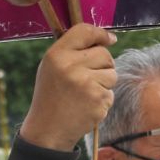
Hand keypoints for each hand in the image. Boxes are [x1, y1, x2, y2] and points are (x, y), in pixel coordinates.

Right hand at [20, 24, 117, 150]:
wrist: (48, 128)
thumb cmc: (52, 94)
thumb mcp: (52, 66)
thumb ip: (74, 50)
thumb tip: (109, 38)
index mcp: (57, 55)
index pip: (85, 31)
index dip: (101, 34)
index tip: (110, 39)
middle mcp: (70, 66)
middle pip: (104, 54)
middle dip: (102, 65)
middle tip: (87, 78)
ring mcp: (85, 84)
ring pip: (112, 73)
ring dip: (104, 83)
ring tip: (85, 93)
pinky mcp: (97, 100)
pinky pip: (111, 92)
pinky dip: (102, 99)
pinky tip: (86, 105)